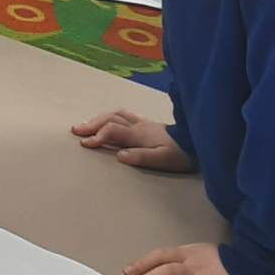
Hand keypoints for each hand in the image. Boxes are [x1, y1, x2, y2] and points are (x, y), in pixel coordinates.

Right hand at [71, 109, 193, 172]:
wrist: (199, 142)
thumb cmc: (181, 154)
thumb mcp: (162, 159)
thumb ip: (141, 157)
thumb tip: (120, 155)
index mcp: (139, 135)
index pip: (112, 131)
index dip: (97, 136)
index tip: (84, 144)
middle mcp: (139, 126)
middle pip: (110, 119)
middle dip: (92, 124)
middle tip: (76, 130)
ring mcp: (143, 123)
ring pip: (116, 115)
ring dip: (99, 119)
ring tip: (86, 124)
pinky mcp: (148, 124)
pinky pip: (125, 115)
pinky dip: (111, 117)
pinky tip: (109, 121)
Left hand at [124, 243, 251, 274]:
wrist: (256, 265)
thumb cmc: (226, 262)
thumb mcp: (201, 253)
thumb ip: (181, 261)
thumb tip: (155, 270)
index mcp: (190, 254)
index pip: (162, 256)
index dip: (144, 264)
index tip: (128, 272)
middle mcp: (197, 266)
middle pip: (167, 272)